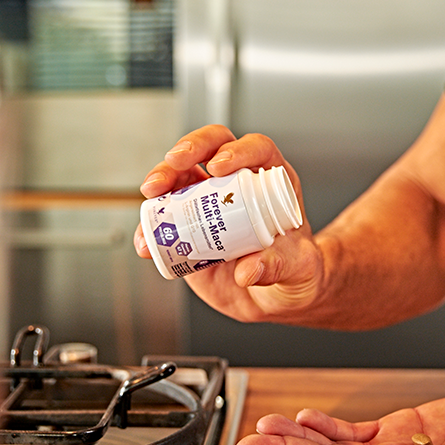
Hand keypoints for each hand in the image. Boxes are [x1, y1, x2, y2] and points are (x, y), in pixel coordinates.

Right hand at [133, 125, 324, 322]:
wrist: (275, 297)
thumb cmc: (296, 272)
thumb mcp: (298, 269)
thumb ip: (280, 266)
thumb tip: (248, 270)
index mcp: (271, 182)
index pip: (256, 149)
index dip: (236, 150)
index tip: (219, 166)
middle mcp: (238, 183)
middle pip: (212, 148)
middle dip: (190, 148)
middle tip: (175, 163)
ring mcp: (211, 201)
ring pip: (182, 173)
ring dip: (162, 177)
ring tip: (152, 194)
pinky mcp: (189, 223)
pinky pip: (165, 216)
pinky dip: (150, 225)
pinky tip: (145, 241)